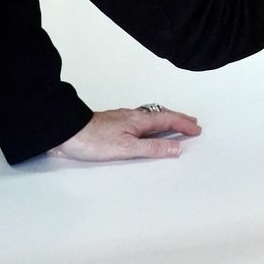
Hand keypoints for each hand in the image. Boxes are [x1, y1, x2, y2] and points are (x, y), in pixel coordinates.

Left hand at [47, 106, 201, 161]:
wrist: (67, 132)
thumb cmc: (94, 140)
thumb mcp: (127, 148)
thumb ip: (153, 148)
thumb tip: (177, 148)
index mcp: (140, 121)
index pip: (168, 120)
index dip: (184, 125)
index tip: (196, 129)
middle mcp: (133, 116)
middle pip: (162, 115)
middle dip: (178, 119)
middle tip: (192, 123)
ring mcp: (123, 118)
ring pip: (151, 116)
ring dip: (166, 120)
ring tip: (174, 124)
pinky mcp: (114, 123)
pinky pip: (141, 119)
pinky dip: (152, 122)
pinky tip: (145, 127)